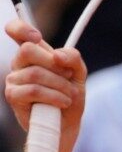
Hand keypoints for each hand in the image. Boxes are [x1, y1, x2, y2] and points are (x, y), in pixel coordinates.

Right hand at [3, 19, 86, 133]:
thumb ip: (72, 57)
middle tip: (68, 75)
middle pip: (27, 50)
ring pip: (35, 74)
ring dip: (60, 85)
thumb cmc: (70, 95)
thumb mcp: (78, 72)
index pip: (16, 31)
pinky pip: (33, 90)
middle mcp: (20, 64)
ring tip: (70, 95)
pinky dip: (54, 96)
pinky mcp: (13, 96)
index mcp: (34, 53)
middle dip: (54, 64)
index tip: (37, 37)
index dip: (21, 28)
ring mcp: (13, 80)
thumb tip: (57, 56)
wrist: (68, 122)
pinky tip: (63, 102)